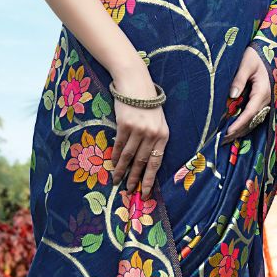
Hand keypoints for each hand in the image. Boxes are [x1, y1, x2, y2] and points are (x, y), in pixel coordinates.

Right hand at [108, 66, 168, 198]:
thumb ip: (155, 139)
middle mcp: (152, 134)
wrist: (135, 84)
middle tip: (130, 191)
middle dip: (135, 179)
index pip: (157, 162)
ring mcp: (138, 130)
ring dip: (122, 171)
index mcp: (163, 135)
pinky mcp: (125, 125)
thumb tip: (146, 162)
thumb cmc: (147, 103)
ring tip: (118, 181)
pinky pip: (119, 146)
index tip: (145, 192)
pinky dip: (115, 157)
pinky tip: (113, 165)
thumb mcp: (158, 121)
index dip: (150, 179)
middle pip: (142, 162)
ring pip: (129, 156)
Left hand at [223, 47, 271, 140]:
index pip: (251, 112)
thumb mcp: (246, 62)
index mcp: (264, 90)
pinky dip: (245, 124)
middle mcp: (268, 99)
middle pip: (252, 120)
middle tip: (221, 141)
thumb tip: (232, 96)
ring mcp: (267, 101)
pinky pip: (255, 116)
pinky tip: (234, 129)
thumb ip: (239, 78)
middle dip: (238, 131)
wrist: (269, 49)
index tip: (227, 132)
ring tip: (225, 139)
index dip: (239, 124)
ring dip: (241, 130)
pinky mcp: (263, 101)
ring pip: (254, 120)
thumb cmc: (255, 54)